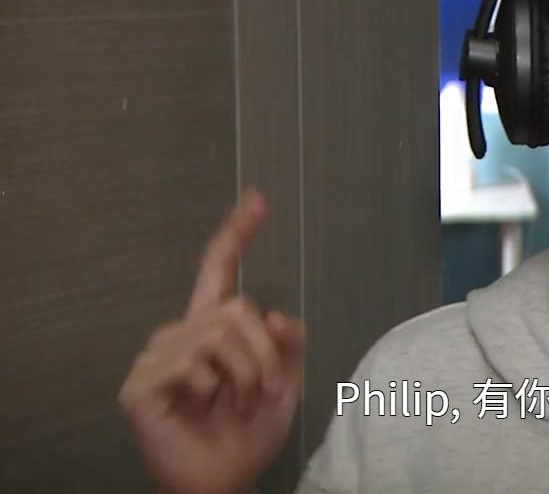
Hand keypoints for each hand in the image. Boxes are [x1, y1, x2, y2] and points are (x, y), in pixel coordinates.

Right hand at [118, 189, 305, 493]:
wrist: (225, 478)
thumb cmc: (249, 430)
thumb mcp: (286, 382)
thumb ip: (288, 343)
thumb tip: (278, 314)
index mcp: (215, 326)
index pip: (221, 272)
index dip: (236, 234)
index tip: (258, 200)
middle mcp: (183, 332)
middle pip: (238, 307)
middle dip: (265, 351)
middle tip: (263, 389)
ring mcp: (158, 356)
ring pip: (221, 333)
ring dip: (247, 373)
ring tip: (237, 402)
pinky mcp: (141, 384)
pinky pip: (192, 362)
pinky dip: (215, 387)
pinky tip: (206, 405)